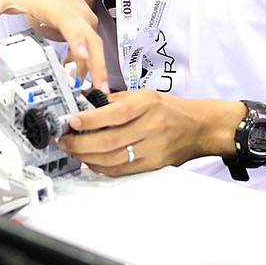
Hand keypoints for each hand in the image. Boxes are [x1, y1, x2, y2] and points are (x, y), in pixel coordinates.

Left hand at [0, 0, 107, 89]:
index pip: (69, 21)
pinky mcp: (85, 29)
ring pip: (95, 46)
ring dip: (98, 69)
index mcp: (54, 4)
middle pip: (90, 39)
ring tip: (98, 93)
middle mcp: (74, 12)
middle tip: (99, 88)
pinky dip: (92, 67)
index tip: (81, 53)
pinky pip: (91, 50)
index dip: (76, 37)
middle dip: (97, 63)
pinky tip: (87, 85)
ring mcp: (83, 21)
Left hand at [58, 88, 228, 175]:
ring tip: (74, 151)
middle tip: (66, 140)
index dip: (91, 119)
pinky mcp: (153, 164)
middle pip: (110, 140)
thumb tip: (84, 104)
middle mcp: (152, 125)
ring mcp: (154, 147)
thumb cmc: (169, 109)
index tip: (72, 121)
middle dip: (82, 143)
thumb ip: (115, 100)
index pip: (115, 113)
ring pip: (114, 159)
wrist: (199, 127)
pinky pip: (122, 169)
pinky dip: (102, 167)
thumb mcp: (144, 95)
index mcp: (148, 103)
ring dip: (88, 157)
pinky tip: (91, 161)